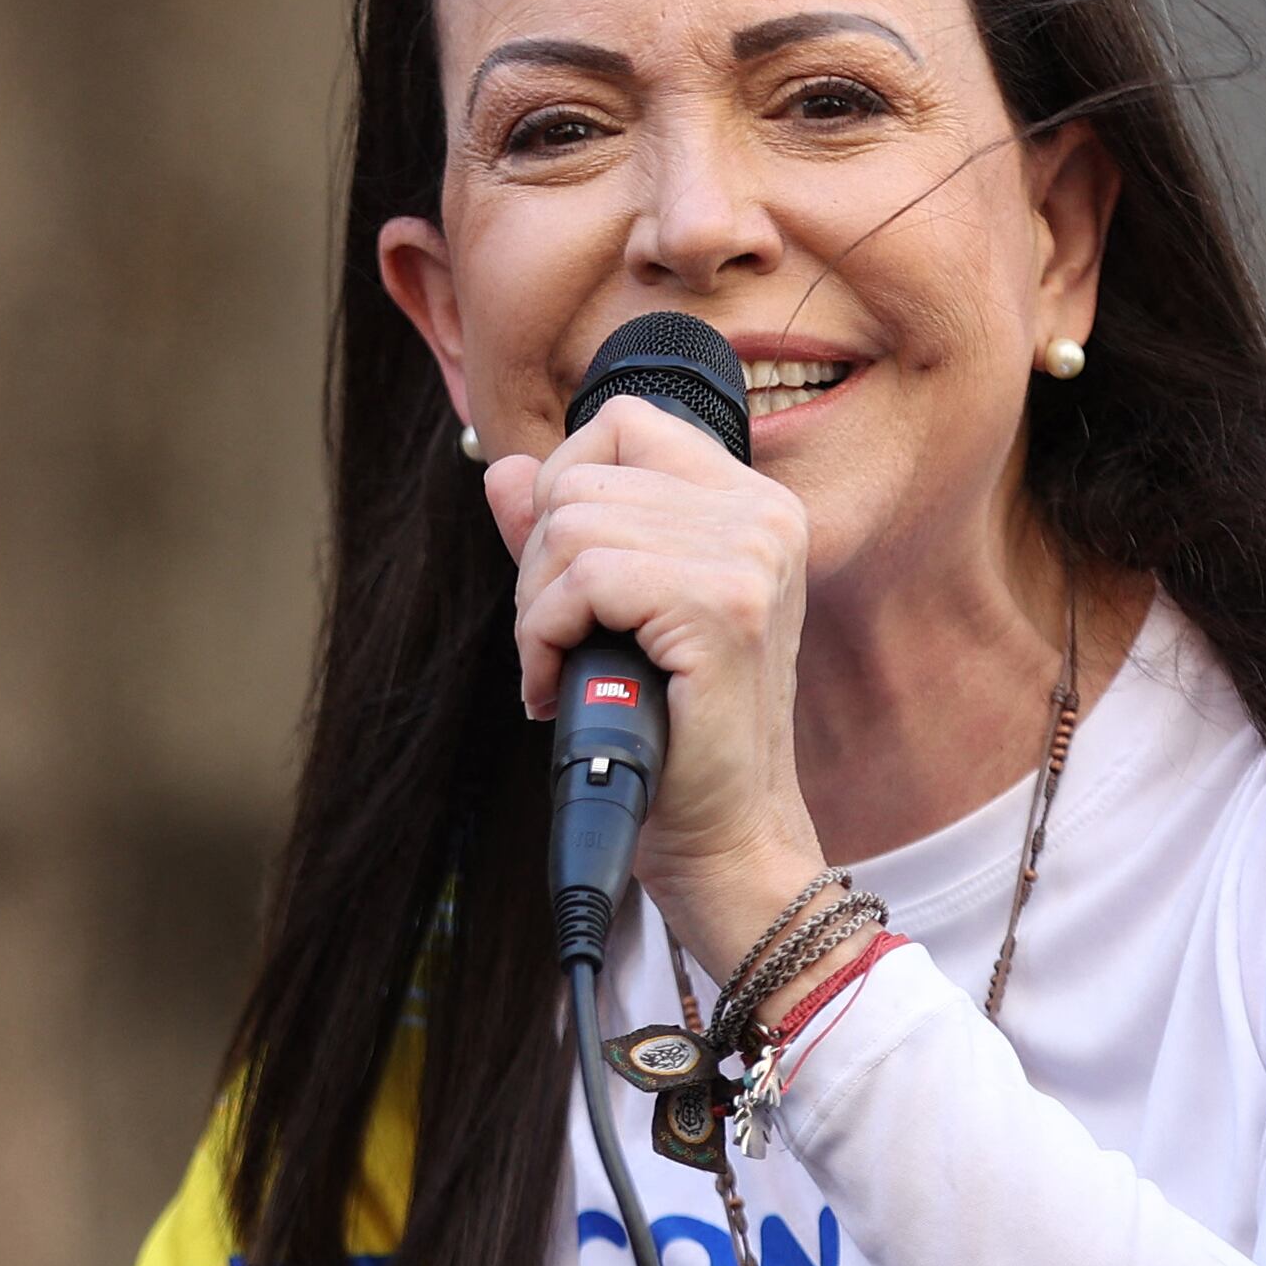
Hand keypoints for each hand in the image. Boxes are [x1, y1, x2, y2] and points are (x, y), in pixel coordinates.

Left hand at [486, 396, 833, 977]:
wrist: (722, 839)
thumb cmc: (671, 738)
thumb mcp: (614, 618)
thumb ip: (564, 540)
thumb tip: (502, 470)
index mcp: (752, 505)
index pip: (622, 426)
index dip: (563, 491)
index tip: (565, 578)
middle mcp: (763, 515)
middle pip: (579, 480)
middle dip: (537, 569)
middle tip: (556, 646)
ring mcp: (749, 556)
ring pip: (569, 526)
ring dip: (536, 610)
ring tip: (561, 671)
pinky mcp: (720, 607)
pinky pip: (581, 581)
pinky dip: (543, 638)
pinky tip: (557, 689)